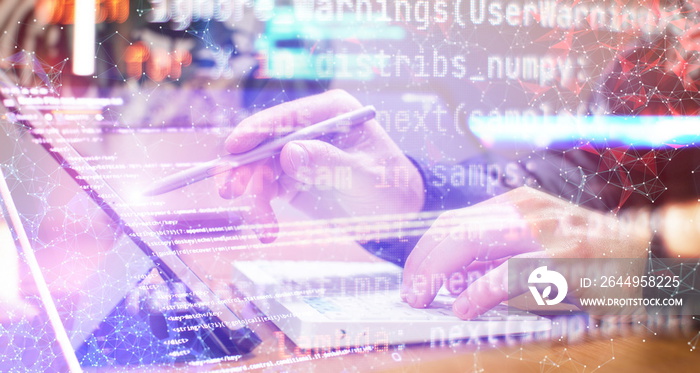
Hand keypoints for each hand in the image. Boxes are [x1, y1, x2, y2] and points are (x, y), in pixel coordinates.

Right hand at [218, 90, 424, 241]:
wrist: (398, 215)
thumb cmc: (390, 187)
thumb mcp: (364, 176)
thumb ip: (328, 163)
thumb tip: (288, 152)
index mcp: (332, 113)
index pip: (286, 116)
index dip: (256, 130)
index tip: (234, 149)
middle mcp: (310, 128)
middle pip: (264, 141)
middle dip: (245, 167)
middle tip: (230, 191)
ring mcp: (298, 153)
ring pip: (260, 168)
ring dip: (254, 197)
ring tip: (262, 225)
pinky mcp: (292, 178)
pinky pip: (266, 190)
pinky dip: (261, 208)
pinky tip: (267, 229)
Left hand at [401, 186, 650, 318]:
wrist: (639, 249)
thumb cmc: (579, 249)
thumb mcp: (531, 238)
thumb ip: (491, 250)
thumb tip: (446, 277)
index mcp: (511, 203)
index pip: (450, 221)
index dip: (423, 250)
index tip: (411, 275)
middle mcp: (522, 209)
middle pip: (452, 231)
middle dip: (421, 264)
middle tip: (410, 293)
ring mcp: (543, 231)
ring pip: (470, 244)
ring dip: (438, 275)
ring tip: (424, 299)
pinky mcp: (562, 258)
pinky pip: (507, 275)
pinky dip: (478, 293)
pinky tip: (464, 308)